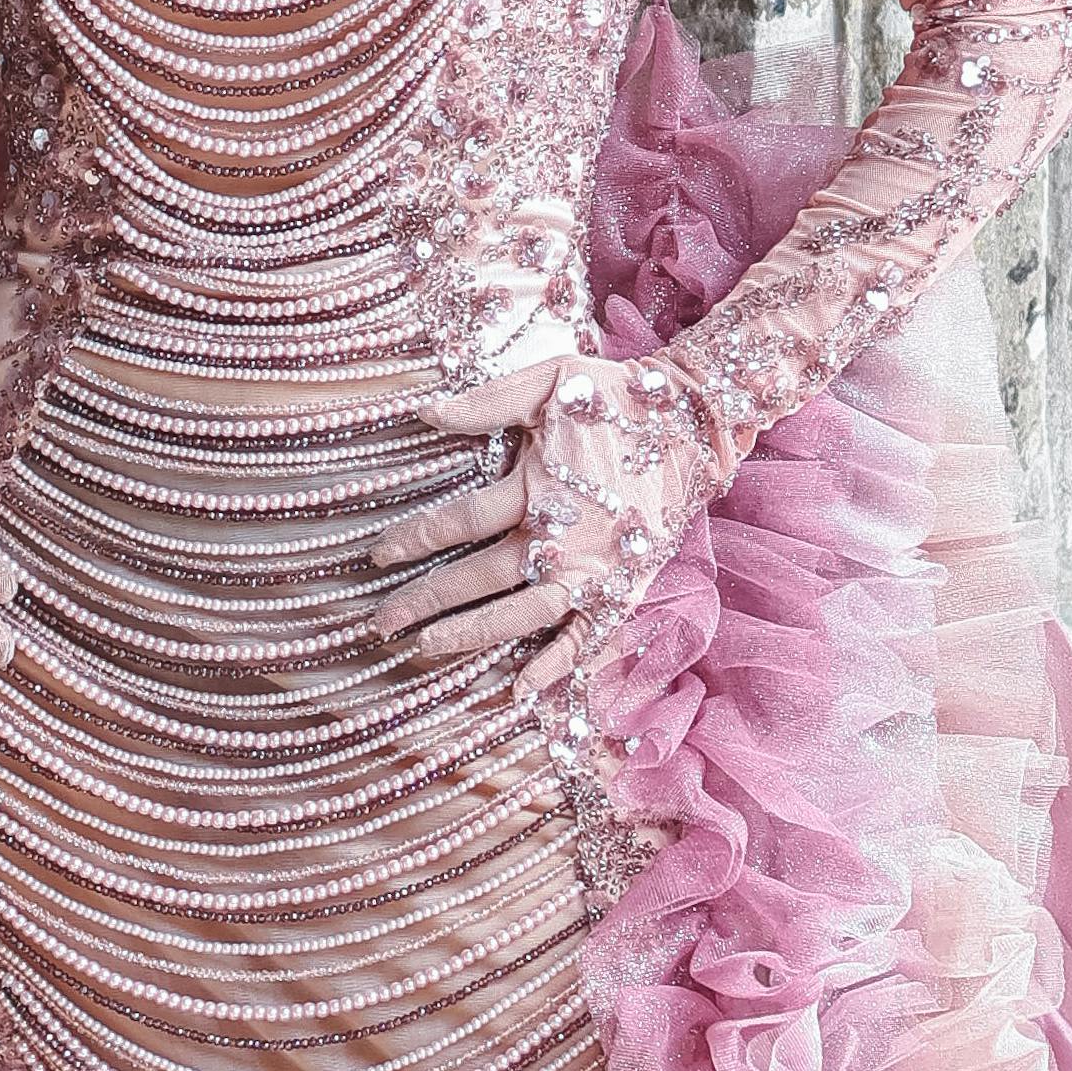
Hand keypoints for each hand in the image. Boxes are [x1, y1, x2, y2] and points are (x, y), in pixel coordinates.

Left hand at [367, 345, 727, 697]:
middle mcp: (564, 535)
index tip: (377, 555)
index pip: (460, 520)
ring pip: (523, 614)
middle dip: (426, 600)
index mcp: (539, 485)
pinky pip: (588, 635)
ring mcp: (595, 567)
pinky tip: (521, 689)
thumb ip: (487, 402)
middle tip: (382, 622)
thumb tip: (426, 413)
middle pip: (481, 576)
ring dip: (473, 634)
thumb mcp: (549, 381)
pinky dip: (557, 665)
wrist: (694, 421)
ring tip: (427, 649)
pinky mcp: (624, 586)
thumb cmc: (616, 397)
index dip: (414, 539)